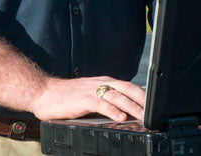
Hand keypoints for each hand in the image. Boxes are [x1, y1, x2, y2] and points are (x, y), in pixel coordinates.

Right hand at [30, 76, 145, 120]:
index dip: (143, 95)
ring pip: (118, 96)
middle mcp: (101, 83)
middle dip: (143, 100)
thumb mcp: (90, 96)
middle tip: (155, 111)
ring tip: (143, 116)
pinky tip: (121, 118)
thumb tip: (123, 113)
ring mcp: (92, 90)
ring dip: (132, 106)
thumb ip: (105, 101)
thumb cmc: (66, 97)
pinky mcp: (83, 99)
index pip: (129, 86)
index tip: (155, 105)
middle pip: (128, 89)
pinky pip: (102, 104)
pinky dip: (113, 111)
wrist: (44, 93)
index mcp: (104, 82)